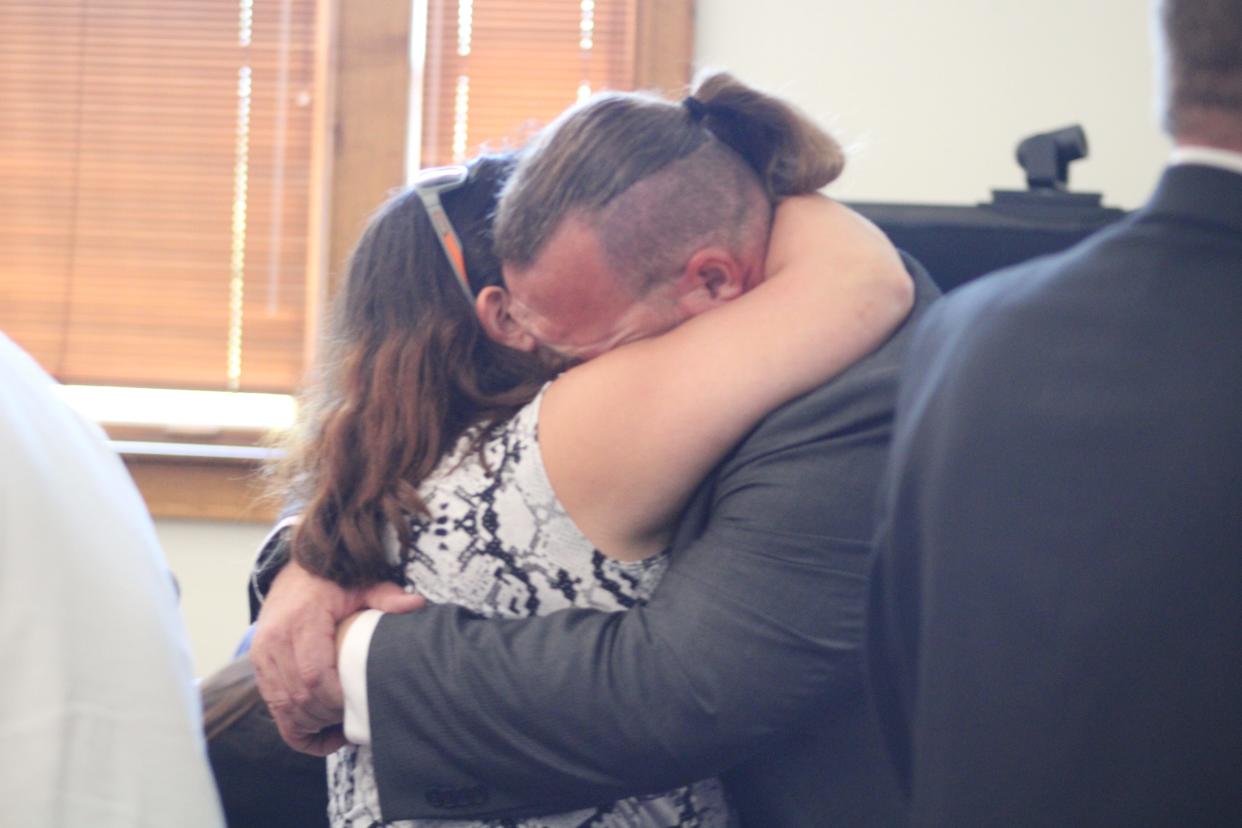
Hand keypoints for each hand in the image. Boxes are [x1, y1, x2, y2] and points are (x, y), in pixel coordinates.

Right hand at [249, 560, 424, 754]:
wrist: (297, 570)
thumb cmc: (333, 581)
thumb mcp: (362, 584)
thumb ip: (386, 597)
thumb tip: (416, 604)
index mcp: (301, 620)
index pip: (314, 676)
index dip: (337, 699)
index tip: (360, 703)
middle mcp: (274, 640)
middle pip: (299, 697)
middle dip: (328, 715)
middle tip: (356, 715)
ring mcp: (261, 654)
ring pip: (284, 706)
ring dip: (313, 723)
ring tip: (342, 723)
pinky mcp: (258, 665)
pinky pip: (273, 707)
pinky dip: (295, 725)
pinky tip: (320, 732)